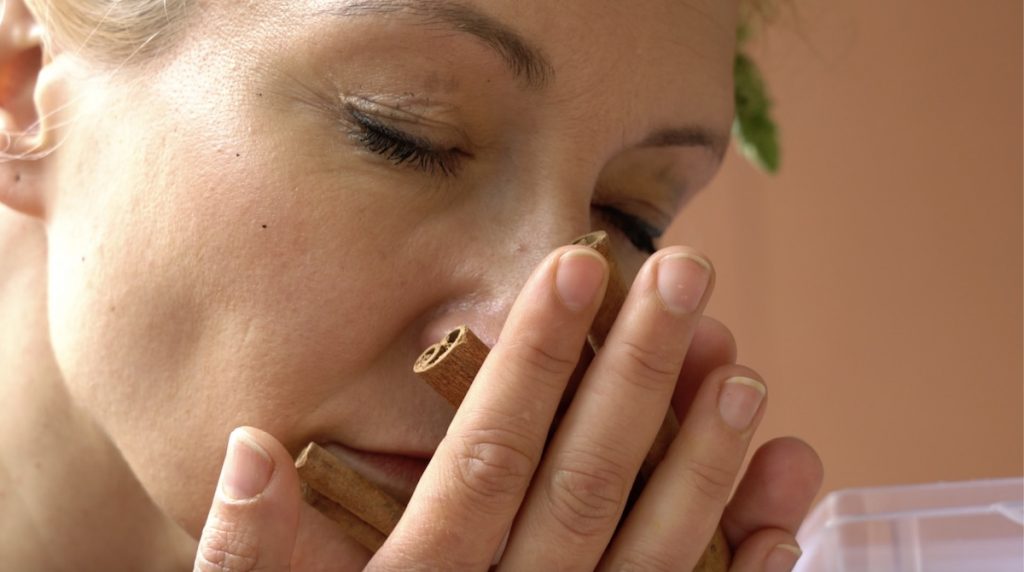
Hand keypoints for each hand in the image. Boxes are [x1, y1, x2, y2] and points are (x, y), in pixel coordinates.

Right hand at [193, 246, 821, 570]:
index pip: (485, 459)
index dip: (533, 362)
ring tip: (745, 374)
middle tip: (688, 278)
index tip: (578, 268)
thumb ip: (248, 552)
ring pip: (650, 557)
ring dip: (705, 465)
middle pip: (583, 488)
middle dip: (638, 376)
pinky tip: (782, 510)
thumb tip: (248, 447)